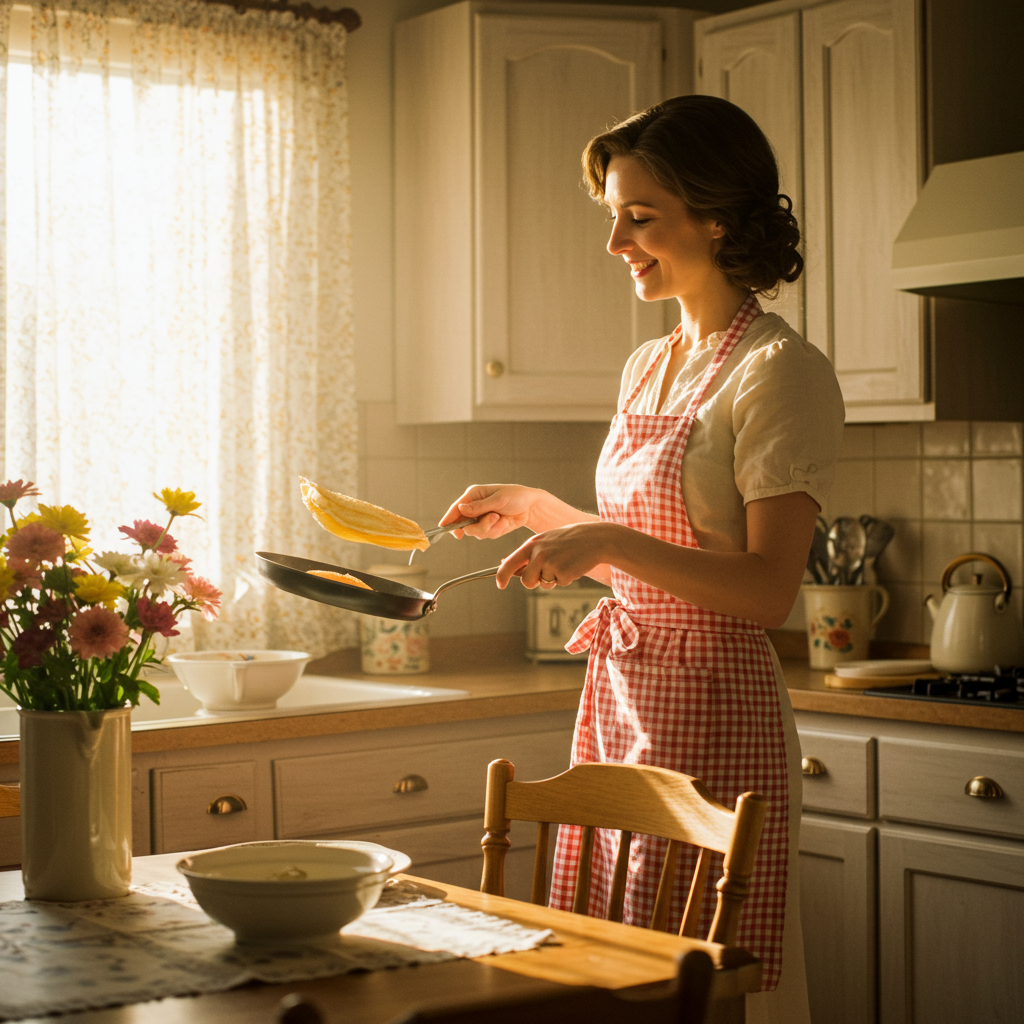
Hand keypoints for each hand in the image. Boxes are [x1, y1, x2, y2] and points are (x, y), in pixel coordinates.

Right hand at [439, 485, 542, 538]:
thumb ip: (479, 507)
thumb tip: (461, 509)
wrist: (530, 507)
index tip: (444, 529)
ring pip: (476, 533)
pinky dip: (497, 531)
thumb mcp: (498, 500)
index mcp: (473, 495)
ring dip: (490, 528)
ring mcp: (481, 519)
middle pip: (464, 525)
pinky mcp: (489, 527)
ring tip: (501, 519)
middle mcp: (474, 508)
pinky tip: (505, 522)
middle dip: (479, 526)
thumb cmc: (516, 496)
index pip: (456, 508)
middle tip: (493, 519)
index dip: (448, 519)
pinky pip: (487, 535)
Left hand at [495, 521, 616, 589]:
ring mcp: (550, 563)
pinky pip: (559, 583)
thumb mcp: (546, 541)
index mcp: (532, 544)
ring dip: (552, 579)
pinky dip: (566, 578)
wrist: (595, 538)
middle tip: (548, 573)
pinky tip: (573, 565)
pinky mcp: (563, 573)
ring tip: (564, 563)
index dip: (502, 575)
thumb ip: (528, 553)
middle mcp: (538, 553)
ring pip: (543, 584)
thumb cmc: (570, 540)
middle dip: (535, 582)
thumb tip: (504, 564)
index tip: (500, 584)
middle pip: (526, 581)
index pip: (510, 562)